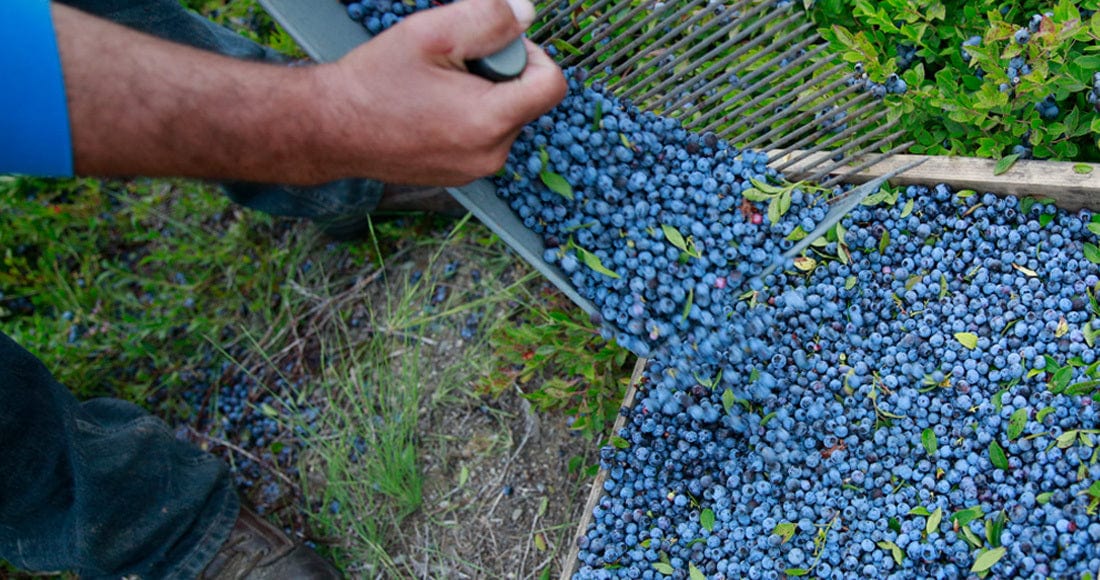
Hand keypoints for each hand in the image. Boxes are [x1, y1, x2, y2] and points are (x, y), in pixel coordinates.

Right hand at [309, 0, 566, 185]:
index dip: (532, 54)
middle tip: (452, 67)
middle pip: (526, 99)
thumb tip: (526, 14)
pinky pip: (484, 137)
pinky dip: (468, 117)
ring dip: (482, 95)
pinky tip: (430, 109)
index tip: (496, 46)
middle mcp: (490, 154)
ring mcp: (476, 170)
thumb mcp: (431, 34)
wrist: (330, 128)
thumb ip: (488, 19)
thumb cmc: (374, 82)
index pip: (552, 84)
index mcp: (489, 121)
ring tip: (436, 89)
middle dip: (498, 74)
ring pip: (505, 118)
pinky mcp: (462, 176)